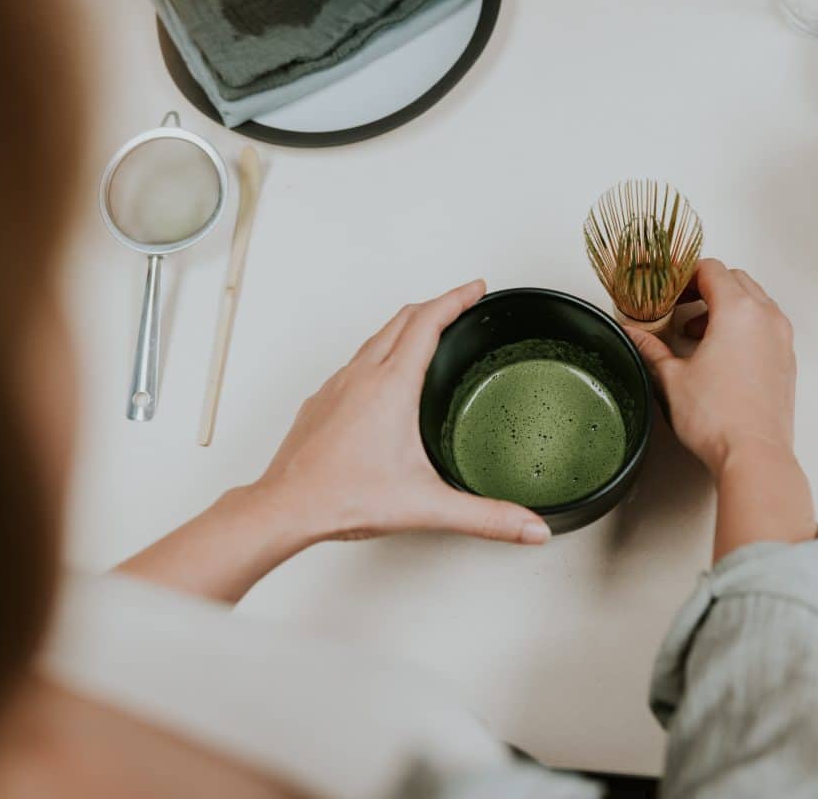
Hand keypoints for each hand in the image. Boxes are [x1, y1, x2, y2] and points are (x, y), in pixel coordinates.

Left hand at [245, 279, 551, 546]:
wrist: (284, 508)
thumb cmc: (341, 497)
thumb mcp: (427, 506)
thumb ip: (486, 517)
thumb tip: (532, 528)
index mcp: (390, 386)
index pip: (427, 321)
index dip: (456, 298)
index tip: (476, 288)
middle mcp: (361, 377)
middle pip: (401, 319)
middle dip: (436, 304)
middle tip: (461, 302)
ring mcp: (336, 386)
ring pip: (375, 338)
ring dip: (405, 326)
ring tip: (428, 332)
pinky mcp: (321, 402)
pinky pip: (355, 362)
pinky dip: (379, 353)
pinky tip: (385, 379)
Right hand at [624, 259, 814, 560]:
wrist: (754, 453)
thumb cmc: (718, 417)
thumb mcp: (672, 378)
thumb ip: (651, 349)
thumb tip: (632, 334)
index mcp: (738, 311)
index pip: (712, 270)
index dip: (685, 274)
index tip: (668, 288)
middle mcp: (766, 318)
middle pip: (736, 280)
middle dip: (705, 287)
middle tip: (678, 306)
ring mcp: (781, 339)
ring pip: (755, 302)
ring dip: (726, 306)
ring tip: (697, 331)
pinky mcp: (786, 360)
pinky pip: (766, 326)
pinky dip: (744, 326)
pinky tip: (721, 352)